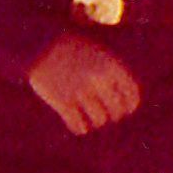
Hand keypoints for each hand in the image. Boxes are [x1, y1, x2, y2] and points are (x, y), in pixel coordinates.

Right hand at [28, 32, 142, 134]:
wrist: (41, 44)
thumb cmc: (71, 47)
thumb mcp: (97, 52)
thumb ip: (112, 72)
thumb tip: (123, 97)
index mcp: (111, 65)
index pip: (132, 94)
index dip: (130, 105)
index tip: (125, 109)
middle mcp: (99, 79)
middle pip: (117, 111)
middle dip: (113, 115)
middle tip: (106, 115)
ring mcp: (81, 91)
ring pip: (99, 120)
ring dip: (95, 122)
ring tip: (90, 120)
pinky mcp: (64, 102)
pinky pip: (79, 125)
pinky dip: (80, 128)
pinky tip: (78, 125)